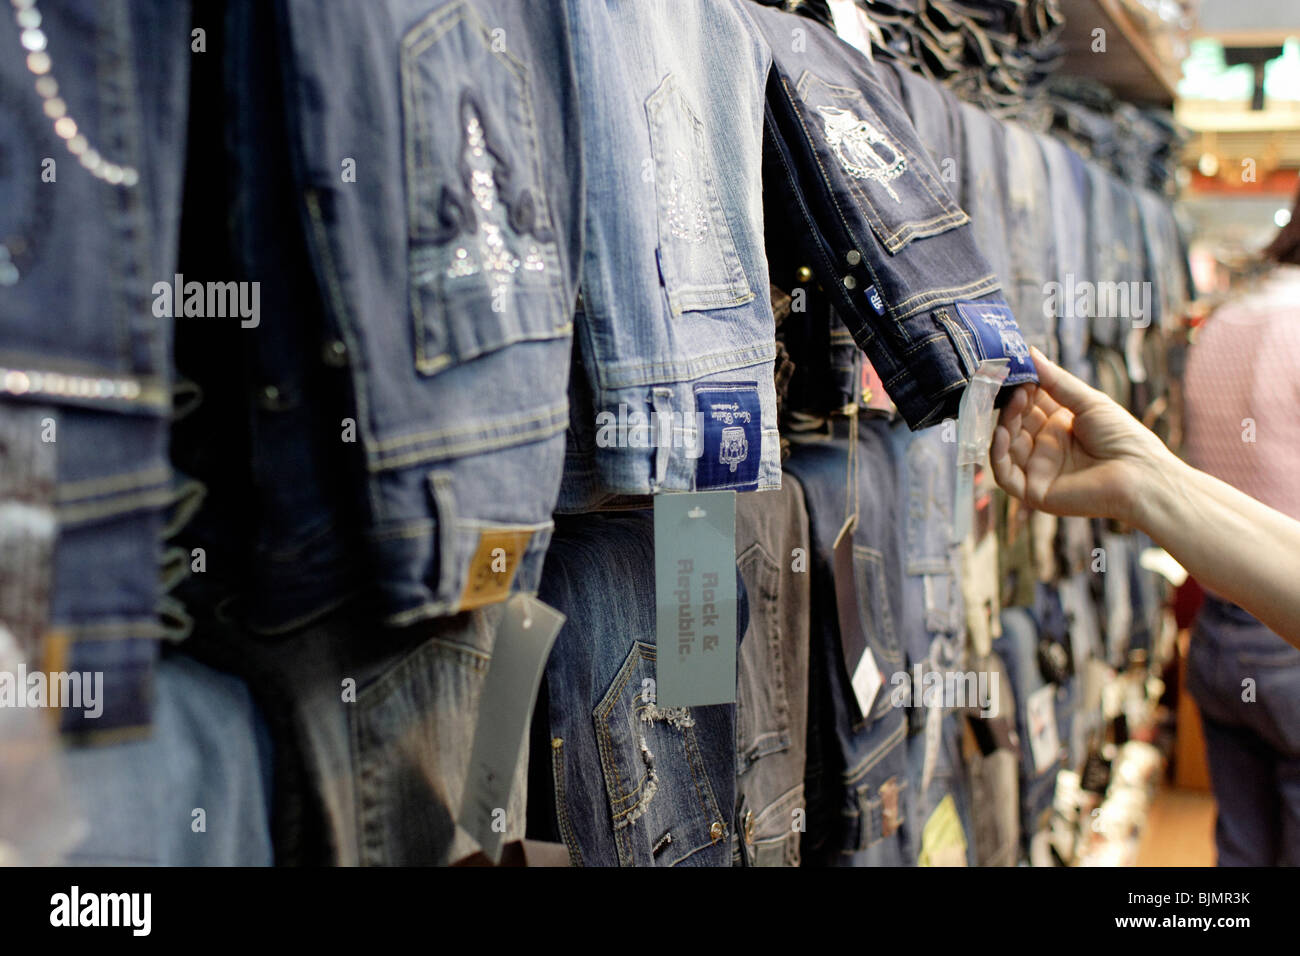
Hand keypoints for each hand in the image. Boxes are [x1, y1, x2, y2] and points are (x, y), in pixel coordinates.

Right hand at [989, 347, 1174, 523]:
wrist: (1141, 476)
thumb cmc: (1123, 438)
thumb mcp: (1089, 401)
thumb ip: (1056, 381)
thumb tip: (1031, 353)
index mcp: (1060, 426)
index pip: (1030, 405)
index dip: (1021, 388)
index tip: (1015, 369)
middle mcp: (1047, 447)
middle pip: (1016, 423)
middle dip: (1013, 403)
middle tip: (1015, 384)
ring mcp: (1039, 469)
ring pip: (1007, 446)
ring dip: (1005, 422)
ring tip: (1016, 401)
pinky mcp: (1034, 491)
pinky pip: (1005, 475)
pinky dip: (997, 454)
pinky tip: (1001, 433)